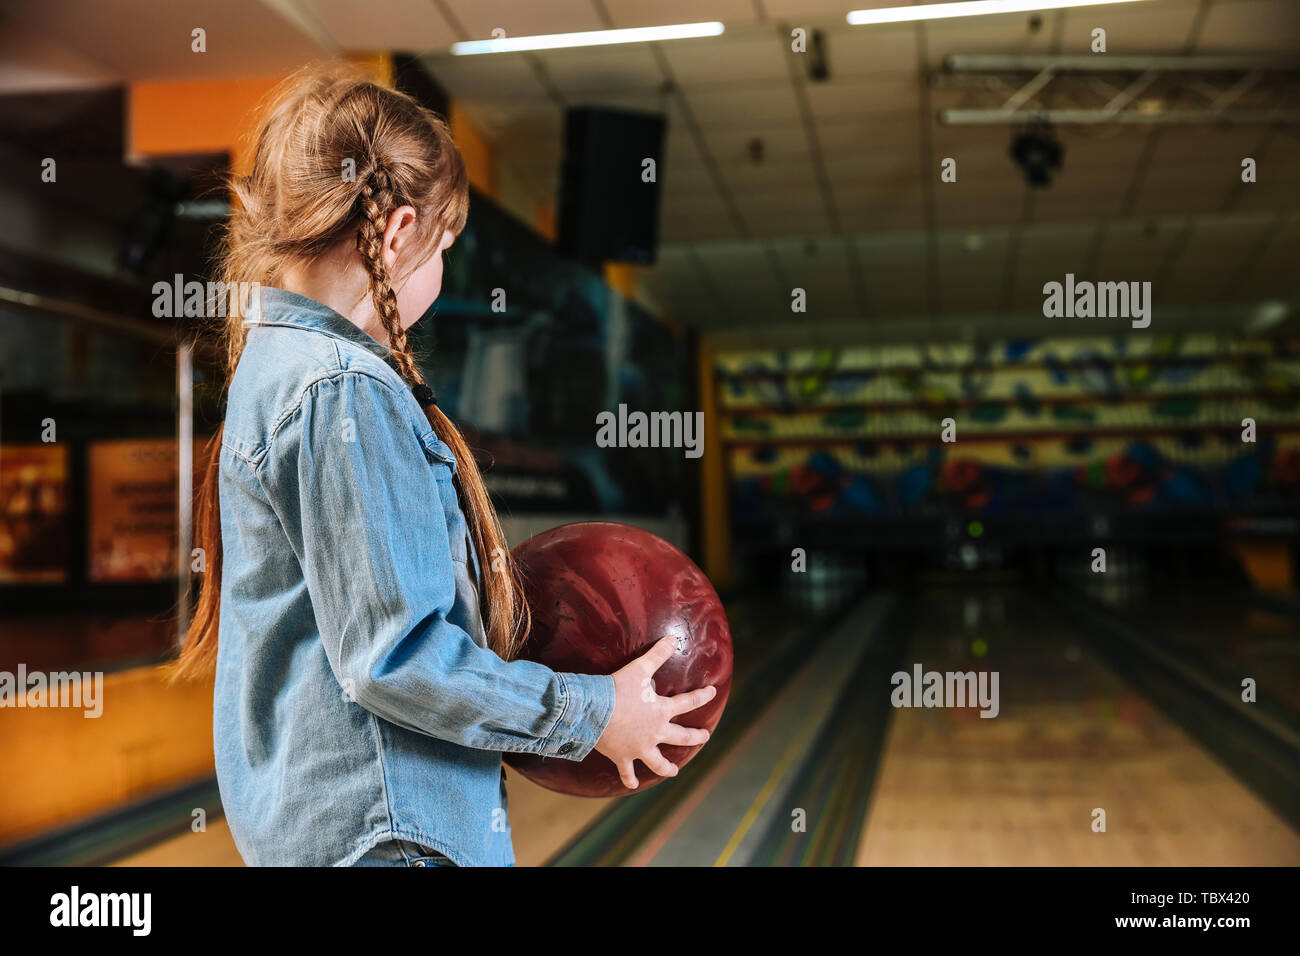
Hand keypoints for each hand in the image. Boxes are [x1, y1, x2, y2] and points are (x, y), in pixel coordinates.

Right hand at [593, 636, 716, 789]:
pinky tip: (631, 785)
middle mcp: (654, 733)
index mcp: (661, 711)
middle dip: (694, 736)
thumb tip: (673, 639)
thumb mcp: (639, 668)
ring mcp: (639, 748)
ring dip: (666, 767)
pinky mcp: (622, 756)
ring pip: (657, 762)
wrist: (594, 711)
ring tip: (674, 771)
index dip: (701, 696)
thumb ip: (658, 654)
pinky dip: (628, 779)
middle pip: (680, 737)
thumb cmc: (617, 689)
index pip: (687, 702)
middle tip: (704, 737)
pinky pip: (626, 771)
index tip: (712, 692)